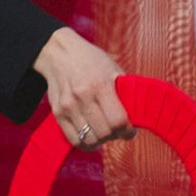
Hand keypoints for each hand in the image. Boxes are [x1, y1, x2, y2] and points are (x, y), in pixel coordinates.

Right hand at [34, 26, 130, 148]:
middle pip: (104, 133)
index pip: (118, 121)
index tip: (131, 130)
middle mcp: (82, 97)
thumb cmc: (91, 60)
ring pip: (89, 140)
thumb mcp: (113, 69)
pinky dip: (86, 142)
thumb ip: (124, 93)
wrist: (60, 53)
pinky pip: (74, 140)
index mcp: (101, 85)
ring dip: (101, 140)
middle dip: (116, 135)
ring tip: (104, 131)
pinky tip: (92, 134)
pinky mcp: (58, 114)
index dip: (128, 131)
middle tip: (118, 130)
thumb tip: (138, 117)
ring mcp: (68, 107)